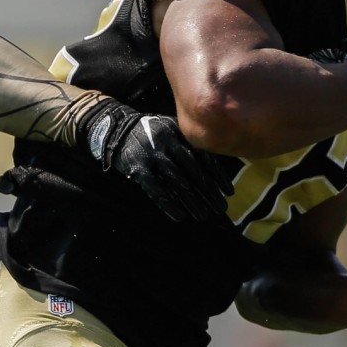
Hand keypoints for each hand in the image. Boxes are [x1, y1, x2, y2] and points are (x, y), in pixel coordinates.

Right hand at [76, 98, 233, 221]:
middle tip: (221, 208)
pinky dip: (169, 204)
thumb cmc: (152, 133)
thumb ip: (189, 145)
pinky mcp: (138, 169)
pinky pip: (156, 190)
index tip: (228, 192)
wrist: (117, 130)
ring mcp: (151, 155)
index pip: (203, 156)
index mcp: (178, 132)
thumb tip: (215, 171)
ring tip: (204, 215)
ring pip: (177, 182)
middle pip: (193, 171)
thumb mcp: (171, 130)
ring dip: (192, 201)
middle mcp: (166, 142)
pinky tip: (180, 216)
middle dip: (209, 191)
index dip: (218, 176)